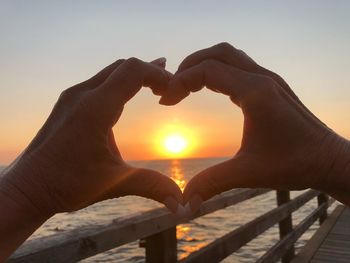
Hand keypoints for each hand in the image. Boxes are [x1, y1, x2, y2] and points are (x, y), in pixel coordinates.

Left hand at [1, 57, 181, 216]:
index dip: (159, 74)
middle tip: (169, 88)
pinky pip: (99, 82)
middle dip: (150, 73)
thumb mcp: (114, 183)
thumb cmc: (66, 184)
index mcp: (95, 108)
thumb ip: (151, 186)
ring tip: (156, 85)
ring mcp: (73, 97)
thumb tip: (181, 203)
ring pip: (111, 72)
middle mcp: (82, 95)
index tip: (173, 92)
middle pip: (124, 66)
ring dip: (135, 77)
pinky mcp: (68, 104)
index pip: (134, 71)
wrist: (28, 187)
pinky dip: (120, 83)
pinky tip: (128, 95)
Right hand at [160, 42, 349, 211]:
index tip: (166, 103)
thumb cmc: (295, 164)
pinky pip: (240, 66)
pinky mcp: (272, 86)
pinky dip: (219, 71)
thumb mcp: (248, 173)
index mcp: (255, 92)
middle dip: (189, 66)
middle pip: (217, 53)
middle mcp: (263, 78)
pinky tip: (211, 90)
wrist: (329, 160)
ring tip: (187, 86)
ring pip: (230, 55)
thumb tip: (183, 201)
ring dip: (205, 65)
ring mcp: (269, 79)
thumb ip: (212, 184)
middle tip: (172, 89)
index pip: (207, 70)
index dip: (180, 82)